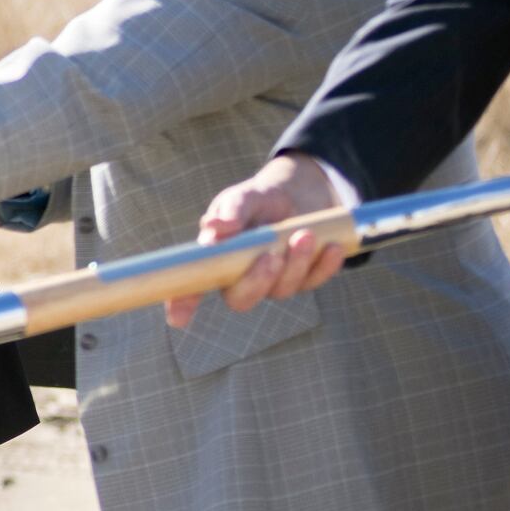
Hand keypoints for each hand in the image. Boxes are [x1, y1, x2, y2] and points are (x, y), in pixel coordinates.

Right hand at [187, 154, 348, 325]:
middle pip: (241, 299)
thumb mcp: (245, 197)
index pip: (193, 286)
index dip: (183, 303)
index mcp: (217, 260)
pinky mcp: (305, 278)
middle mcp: (242, 277)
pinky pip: (314, 281)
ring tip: (305, 234)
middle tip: (270, 256)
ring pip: (282, 289)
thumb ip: (231, 210)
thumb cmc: (261, 199)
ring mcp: (275, 281)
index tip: (178, 318)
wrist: (301, 193)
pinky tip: (332, 247)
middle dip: (256, 281)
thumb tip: (215, 228)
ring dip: (295, 264)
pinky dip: (323, 266)